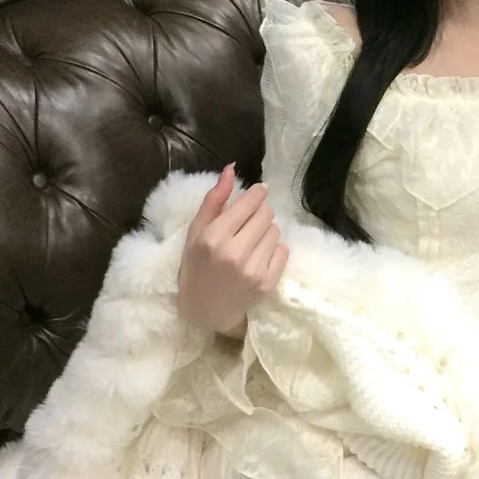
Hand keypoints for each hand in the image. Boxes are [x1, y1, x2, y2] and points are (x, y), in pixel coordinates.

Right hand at [176, 168, 288, 338]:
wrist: (205, 310)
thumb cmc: (196, 266)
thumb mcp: (196, 232)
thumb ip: (214, 200)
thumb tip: (230, 169)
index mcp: (214, 237)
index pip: (249, 202)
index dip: (256, 194)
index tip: (257, 193)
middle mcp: (235, 252)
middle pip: (266, 214)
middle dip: (259, 213)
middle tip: (247, 224)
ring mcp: (253, 269)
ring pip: (275, 231)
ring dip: (265, 232)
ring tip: (250, 243)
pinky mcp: (267, 282)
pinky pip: (283, 250)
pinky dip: (273, 250)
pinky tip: (258, 257)